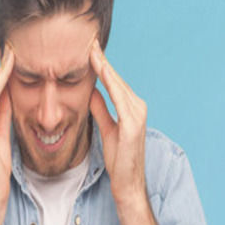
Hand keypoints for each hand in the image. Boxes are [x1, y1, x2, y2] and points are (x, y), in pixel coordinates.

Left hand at [89, 39, 147, 206]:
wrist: (128, 184)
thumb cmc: (119, 161)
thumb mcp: (106, 129)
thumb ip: (101, 110)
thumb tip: (91, 93)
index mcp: (131, 108)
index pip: (113, 81)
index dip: (101, 65)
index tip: (88, 49)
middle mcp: (137, 107)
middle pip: (115, 78)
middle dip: (102, 60)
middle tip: (88, 41)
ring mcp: (137, 114)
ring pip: (117, 83)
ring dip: (104, 66)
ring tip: (91, 50)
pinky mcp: (133, 123)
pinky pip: (119, 97)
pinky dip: (110, 82)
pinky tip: (100, 70)